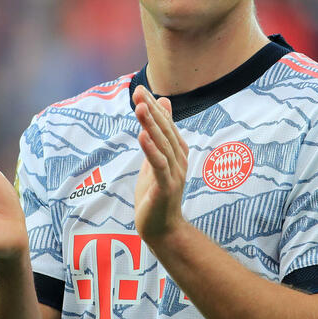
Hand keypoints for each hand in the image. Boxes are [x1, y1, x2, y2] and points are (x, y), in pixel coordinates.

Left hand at [132, 85, 189, 241]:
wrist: (162, 229)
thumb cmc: (157, 194)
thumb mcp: (155, 160)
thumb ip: (159, 134)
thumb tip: (161, 104)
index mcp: (177, 152)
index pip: (165, 124)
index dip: (153, 107)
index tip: (139, 90)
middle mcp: (179, 160)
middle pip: (164, 130)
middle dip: (150, 110)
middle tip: (138, 92)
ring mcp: (175, 173)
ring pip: (162, 144)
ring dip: (150, 125)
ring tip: (139, 107)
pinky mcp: (166, 187)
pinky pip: (158, 165)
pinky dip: (151, 150)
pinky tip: (142, 136)